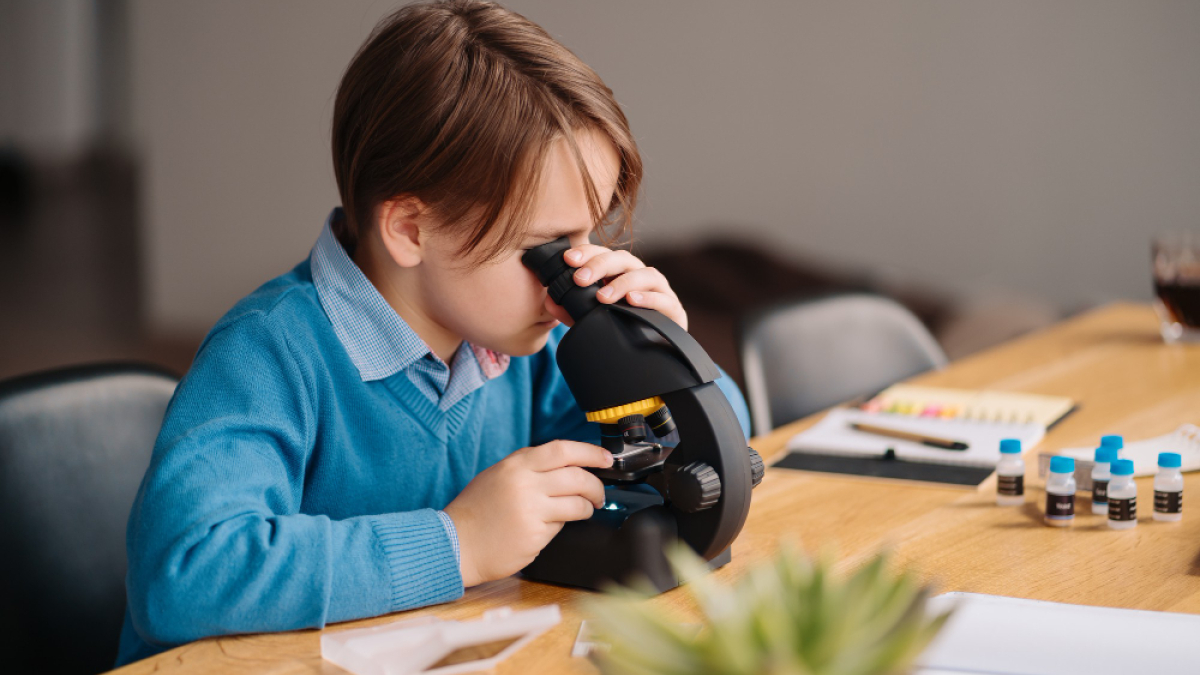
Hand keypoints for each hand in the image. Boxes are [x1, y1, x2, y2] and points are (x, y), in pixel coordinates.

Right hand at [443, 441, 612, 586]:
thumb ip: (529, 469)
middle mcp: (525, 483)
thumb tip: (565, 468)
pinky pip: (561, 526)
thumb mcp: (498, 476)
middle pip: (577, 476)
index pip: (563, 450)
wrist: (455, 544)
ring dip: (587, 507)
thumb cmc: (476, 512)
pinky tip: (549, 527)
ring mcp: (531, 509)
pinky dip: (562, 525)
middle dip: (596, 485)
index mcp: (516, 464)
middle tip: (599, 493)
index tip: (605, 459)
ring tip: (584, 510)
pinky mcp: (535, 534)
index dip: (590, 453)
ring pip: (577, 503)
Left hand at [545, 244, 688, 330]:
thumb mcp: (591, 318)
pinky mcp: (673, 310)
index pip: (603, 254)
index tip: (568, 259)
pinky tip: (633, 301)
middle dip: (599, 266)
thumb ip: (570, 309)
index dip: (586, 253)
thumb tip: (549, 301)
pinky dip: (648, 298)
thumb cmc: (623, 327)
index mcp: (619, 272)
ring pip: (644, 274)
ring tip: (603, 296)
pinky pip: (663, 299)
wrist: (653, 354)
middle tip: (579, 279)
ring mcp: (658, 290)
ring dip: (622, 283)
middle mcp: (639, 275)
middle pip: (621, 259)